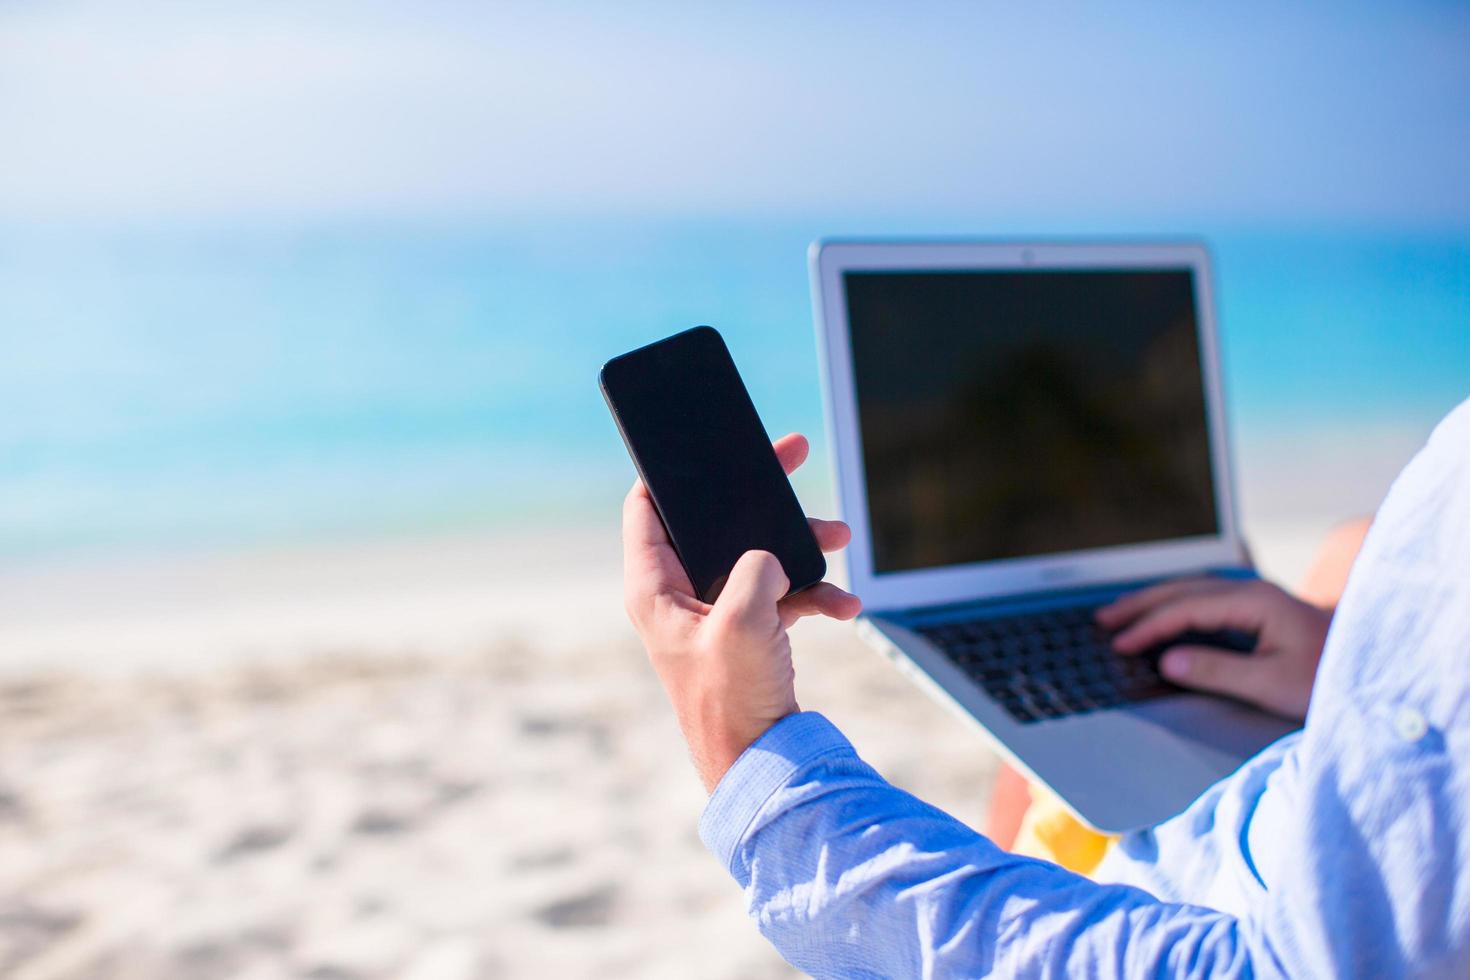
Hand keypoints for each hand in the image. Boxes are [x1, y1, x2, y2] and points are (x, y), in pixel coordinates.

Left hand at [622, 432, 861, 791]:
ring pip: (756, 553)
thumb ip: (754, 570)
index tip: (703, 443)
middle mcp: (679, 595)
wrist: (765, 762)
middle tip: (792, 452)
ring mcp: (715, 613)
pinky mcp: (747, 631)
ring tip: (838, 535)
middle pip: (714, 521)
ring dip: (800, 544)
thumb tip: (769, 557)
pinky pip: (782, 593)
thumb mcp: (743, 623)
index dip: (670, 470)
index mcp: (655, 588)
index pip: (646, 507)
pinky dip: (813, 593)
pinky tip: (844, 604)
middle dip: (760, 495)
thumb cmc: (733, 699)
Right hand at [1096, 577, 1331, 721]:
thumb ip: (1216, 670)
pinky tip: (1163, 615)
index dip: (1149, 626)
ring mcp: (1258, 598)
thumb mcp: (1272, 683)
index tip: (1119, 644)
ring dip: (1154, 601)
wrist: (1376, 672)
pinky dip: (1175, 605)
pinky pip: (1206, 599)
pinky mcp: (1262, 610)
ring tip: (1121, 613)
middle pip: (1183, 589)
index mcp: (1256, 603)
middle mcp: (1254, 592)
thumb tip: (1166, 661)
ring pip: (1193, 590)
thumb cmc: (1328, 680)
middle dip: (1140, 604)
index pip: (1186, 609)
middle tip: (1103, 620)